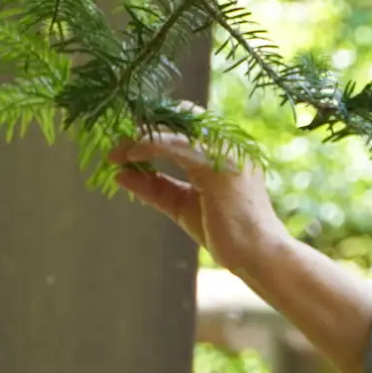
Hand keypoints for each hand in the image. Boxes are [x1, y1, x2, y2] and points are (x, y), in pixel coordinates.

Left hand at [108, 131, 289, 279]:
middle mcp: (229, 143)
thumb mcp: (181, 204)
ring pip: (177, 127)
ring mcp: (226, 150)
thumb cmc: (226, 233)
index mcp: (225, 149)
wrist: (256, 255)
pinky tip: (131, 154)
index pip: (187, 121)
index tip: (125, 139)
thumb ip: (154, 187)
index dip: (155, 125)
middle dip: (145, 125)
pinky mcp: (220, 164)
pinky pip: (179, 144)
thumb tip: (119, 174)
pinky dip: (151, 145)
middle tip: (115, 142)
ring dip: (142, 135)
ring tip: (117, 150)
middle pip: (181, 117)